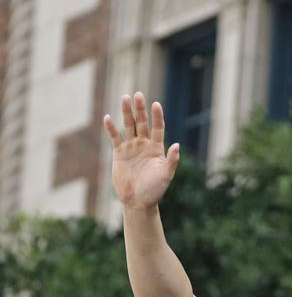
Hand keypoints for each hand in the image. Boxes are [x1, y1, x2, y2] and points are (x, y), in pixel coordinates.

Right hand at [104, 92, 179, 208]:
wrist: (138, 202)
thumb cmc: (155, 190)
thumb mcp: (166, 175)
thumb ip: (172, 160)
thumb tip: (177, 145)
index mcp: (156, 148)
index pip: (157, 127)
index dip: (157, 116)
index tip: (156, 104)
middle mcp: (144, 144)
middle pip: (141, 122)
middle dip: (140, 109)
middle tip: (138, 94)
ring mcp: (131, 147)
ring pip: (128, 126)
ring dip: (127, 112)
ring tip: (125, 98)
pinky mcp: (119, 153)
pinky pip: (115, 137)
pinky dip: (111, 128)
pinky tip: (108, 118)